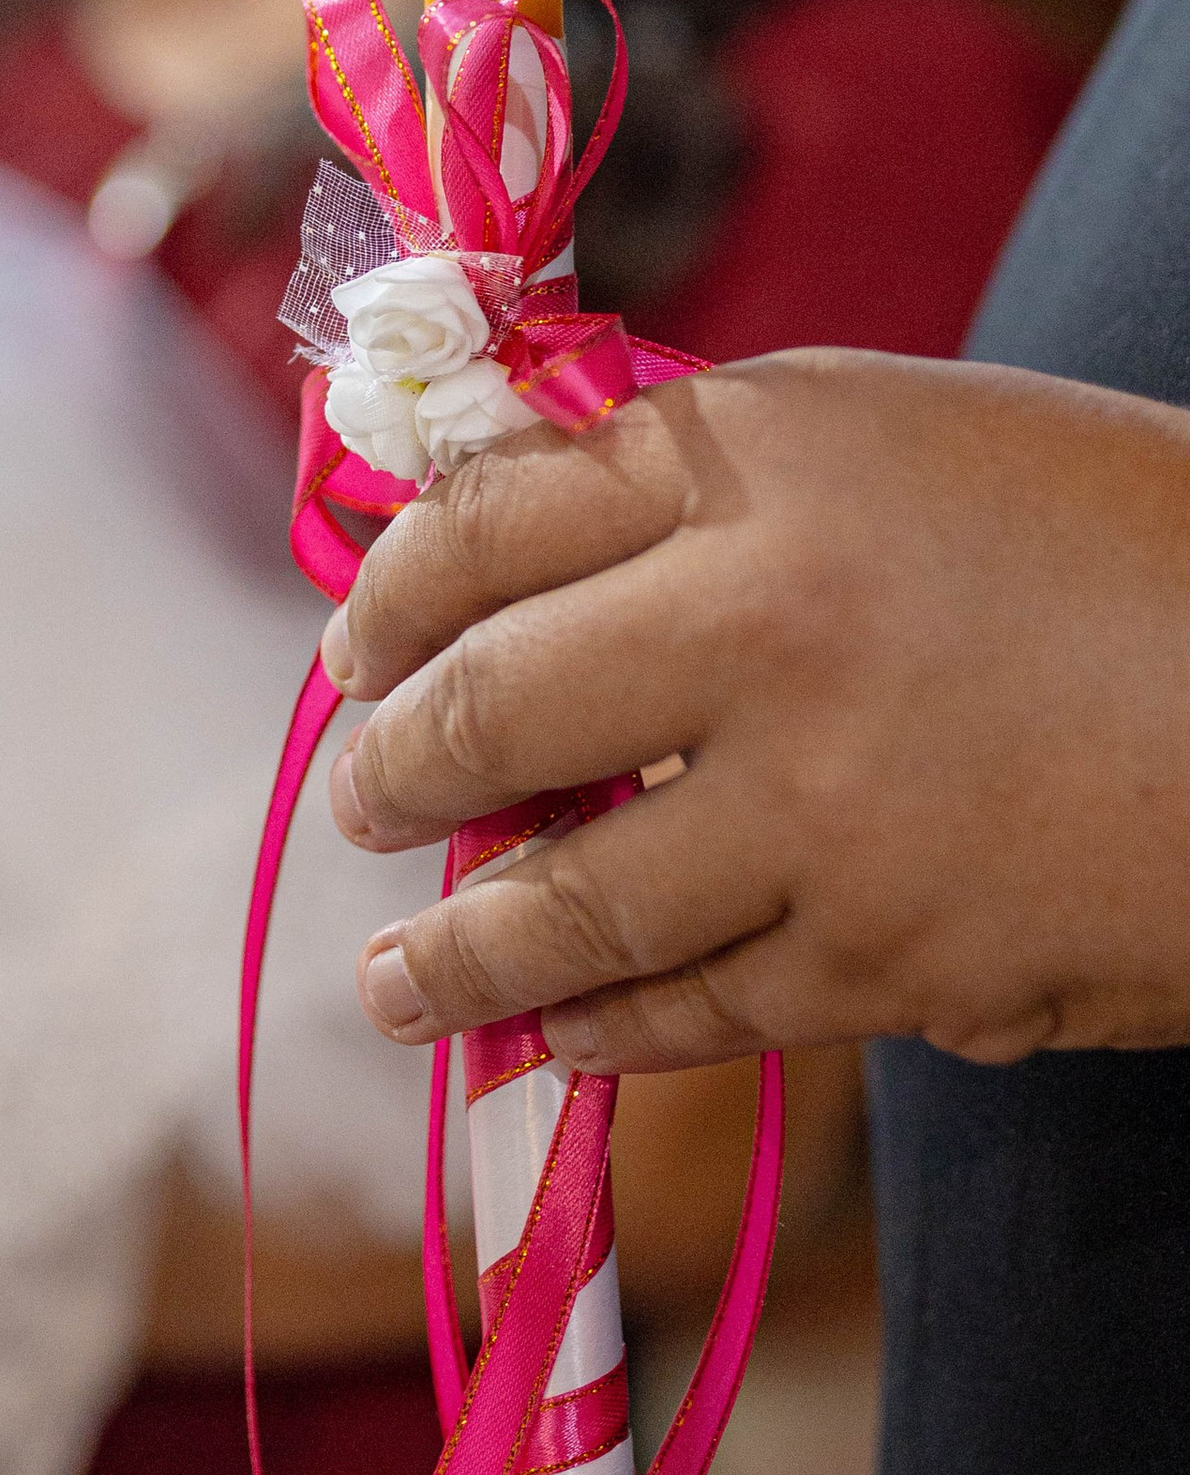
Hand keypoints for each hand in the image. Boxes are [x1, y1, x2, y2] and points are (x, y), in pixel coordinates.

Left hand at [321, 351, 1189, 1074]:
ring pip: (566, 902)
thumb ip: (711, 481)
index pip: (491, 518)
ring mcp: (824, 806)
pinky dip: (601, 1030)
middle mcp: (767, 620)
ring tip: (394, 980)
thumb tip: (516, 549)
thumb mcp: (908, 439)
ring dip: (454, 952)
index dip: (394, 593)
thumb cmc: (1122, 543)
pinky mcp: (890, 958)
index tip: (361, 647)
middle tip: (362, 801)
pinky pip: (693, 1009)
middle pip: (493, 706)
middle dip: (395, 768)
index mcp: (764, 457)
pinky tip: (558, 1035)